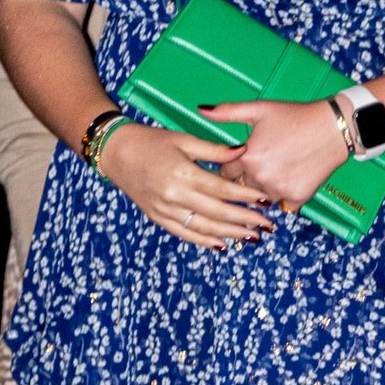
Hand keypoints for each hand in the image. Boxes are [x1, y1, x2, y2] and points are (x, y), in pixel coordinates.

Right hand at [98, 120, 275, 246]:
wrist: (117, 153)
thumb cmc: (152, 142)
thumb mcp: (184, 139)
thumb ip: (214, 150)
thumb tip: (243, 151)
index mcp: (184, 173)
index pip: (222, 190)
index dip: (246, 197)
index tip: (266, 201)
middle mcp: (175, 195)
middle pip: (217, 213)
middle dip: (245, 221)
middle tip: (267, 226)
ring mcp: (165, 210)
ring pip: (203, 228)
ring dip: (230, 235)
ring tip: (251, 238)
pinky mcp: (158, 218)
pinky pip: (184, 234)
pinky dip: (204, 242)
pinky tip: (222, 245)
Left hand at [200, 98, 346, 212]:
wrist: (334, 128)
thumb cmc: (296, 116)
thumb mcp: (260, 109)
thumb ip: (227, 112)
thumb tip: (201, 109)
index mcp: (247, 157)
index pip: (224, 173)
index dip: (232, 165)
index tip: (241, 160)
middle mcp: (260, 177)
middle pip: (239, 188)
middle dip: (245, 179)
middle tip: (263, 163)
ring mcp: (278, 190)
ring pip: (259, 199)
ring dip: (263, 190)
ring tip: (278, 171)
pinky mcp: (297, 198)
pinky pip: (282, 206)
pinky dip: (284, 196)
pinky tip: (292, 178)